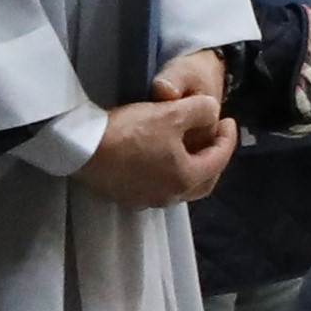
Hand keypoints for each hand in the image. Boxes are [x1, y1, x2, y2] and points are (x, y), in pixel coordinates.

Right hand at [79, 50, 237, 208]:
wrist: (81, 147)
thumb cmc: (131, 131)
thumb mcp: (171, 112)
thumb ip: (201, 110)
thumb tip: (212, 112)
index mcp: (186, 178)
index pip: (219, 159)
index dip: (228, 137)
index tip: (228, 120)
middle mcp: (169, 196)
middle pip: (203, 181)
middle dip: (213, 158)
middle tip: (214, 137)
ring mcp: (146, 200)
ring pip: (180, 186)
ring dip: (190, 167)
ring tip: (188, 145)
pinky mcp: (126, 197)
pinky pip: (158, 186)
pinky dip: (168, 172)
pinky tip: (161, 156)